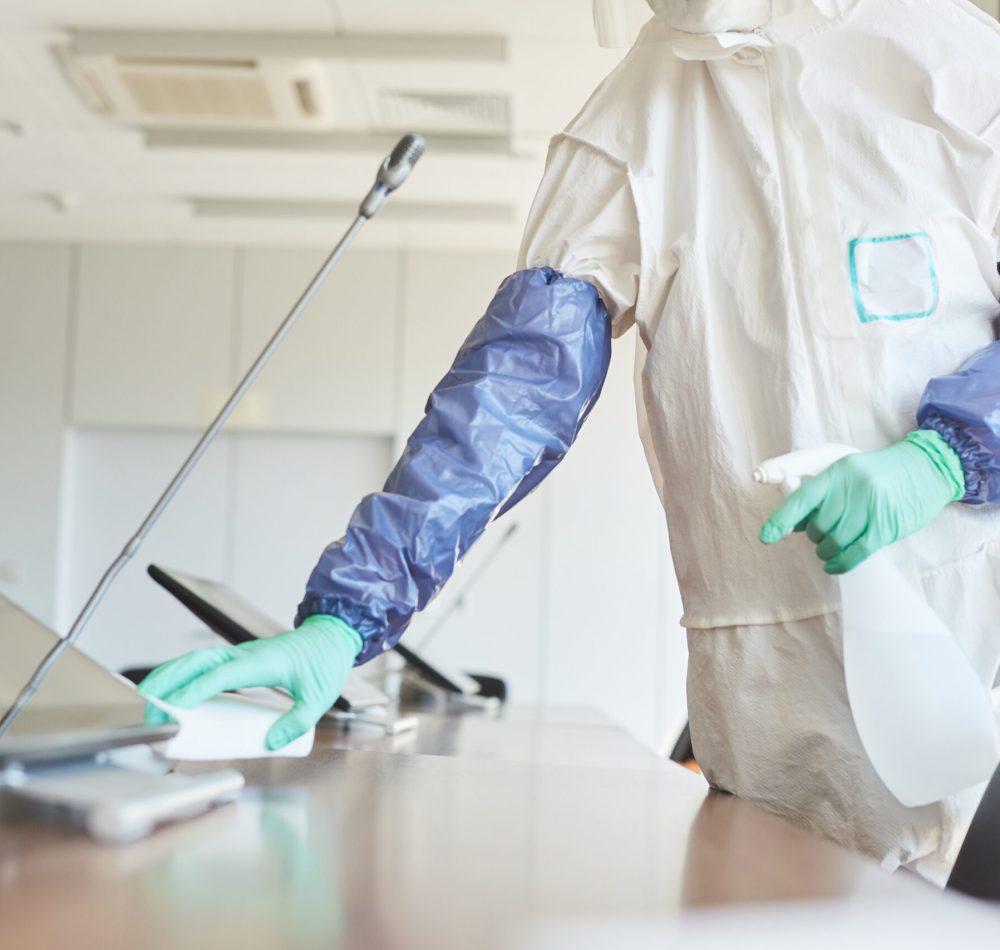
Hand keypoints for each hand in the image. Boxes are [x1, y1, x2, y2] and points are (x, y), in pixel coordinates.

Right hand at [138, 614, 362, 749]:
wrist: (331, 638)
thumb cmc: (324, 663)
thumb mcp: (319, 697)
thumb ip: (298, 721)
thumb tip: (272, 743)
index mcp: (264, 661)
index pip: (224, 673)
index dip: (198, 687)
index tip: (177, 704)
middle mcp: (246, 654)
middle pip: (199, 661)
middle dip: (170, 680)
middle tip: (149, 704)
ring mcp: (240, 653)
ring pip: (198, 659)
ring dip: (171, 675)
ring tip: (149, 698)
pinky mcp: (238, 658)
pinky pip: (205, 664)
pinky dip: (184, 675)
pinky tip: (173, 692)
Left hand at [759, 431, 963, 573]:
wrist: (927, 468)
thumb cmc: (881, 473)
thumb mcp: (849, 471)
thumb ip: (824, 493)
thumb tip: (795, 524)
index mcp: (838, 473)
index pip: (802, 499)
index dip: (781, 520)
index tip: (766, 537)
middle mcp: (853, 488)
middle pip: (819, 526)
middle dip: (815, 537)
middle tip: (822, 536)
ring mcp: (871, 507)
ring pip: (835, 542)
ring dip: (826, 552)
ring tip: (829, 550)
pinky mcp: (886, 526)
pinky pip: (856, 553)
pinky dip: (841, 563)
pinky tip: (834, 565)